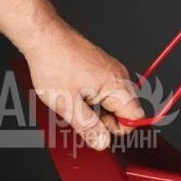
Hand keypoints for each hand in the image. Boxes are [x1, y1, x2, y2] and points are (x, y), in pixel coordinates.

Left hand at [23, 19, 143, 149]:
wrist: (45, 37)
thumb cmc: (54, 63)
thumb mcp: (67, 104)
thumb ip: (88, 126)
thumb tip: (103, 143)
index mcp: (116, 86)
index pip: (135, 117)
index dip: (117, 129)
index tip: (97, 128)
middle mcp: (120, 77)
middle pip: (127, 110)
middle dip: (106, 119)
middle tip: (81, 114)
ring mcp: (113, 70)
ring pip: (116, 101)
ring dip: (99, 109)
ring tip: (75, 102)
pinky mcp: (104, 67)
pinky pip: (108, 90)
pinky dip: (95, 97)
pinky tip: (76, 93)